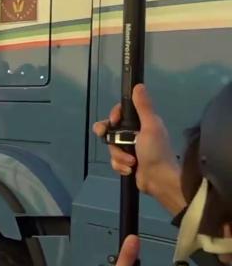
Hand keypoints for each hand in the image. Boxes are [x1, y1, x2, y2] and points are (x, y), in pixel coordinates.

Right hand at [93, 84, 183, 212]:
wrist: (159, 180)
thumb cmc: (156, 151)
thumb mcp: (150, 126)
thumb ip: (143, 106)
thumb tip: (138, 85)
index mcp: (143, 124)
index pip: (121, 114)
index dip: (113, 116)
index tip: (113, 122)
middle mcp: (136, 135)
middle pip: (111, 131)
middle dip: (110, 138)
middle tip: (106, 138)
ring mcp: (131, 149)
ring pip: (112, 147)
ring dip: (118, 156)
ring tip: (131, 162)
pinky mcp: (128, 163)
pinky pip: (114, 161)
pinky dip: (120, 166)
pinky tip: (129, 169)